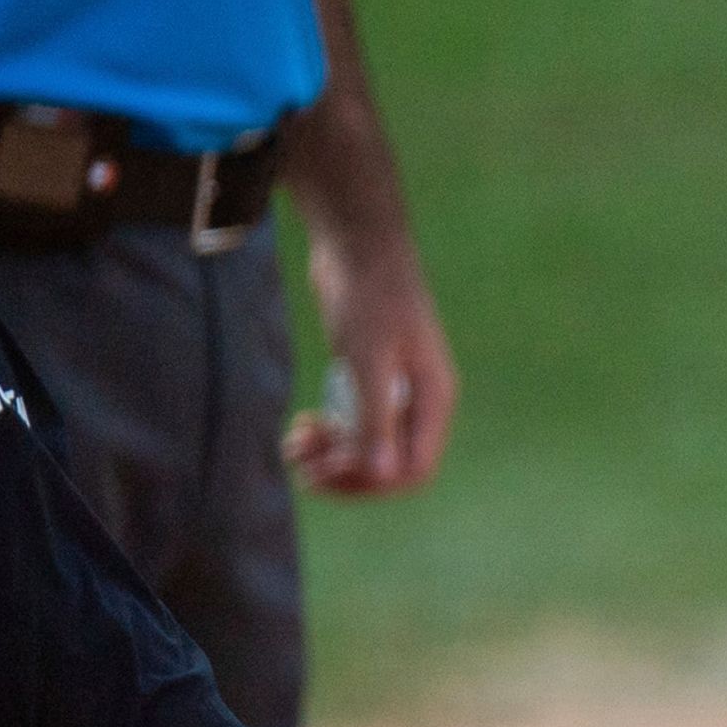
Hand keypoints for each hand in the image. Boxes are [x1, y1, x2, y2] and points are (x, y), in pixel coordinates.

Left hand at [285, 225, 457, 495]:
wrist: (357, 245)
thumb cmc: (370, 296)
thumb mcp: (370, 358)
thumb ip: (376, 417)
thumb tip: (381, 474)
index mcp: (432, 400)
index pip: (413, 468)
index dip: (371, 481)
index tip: (327, 471)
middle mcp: (419, 402)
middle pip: (388, 465)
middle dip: (344, 473)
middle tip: (302, 469)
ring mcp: (395, 392)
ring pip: (367, 447)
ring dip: (330, 456)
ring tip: (294, 447)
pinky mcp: (370, 378)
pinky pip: (353, 424)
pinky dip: (328, 434)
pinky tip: (302, 425)